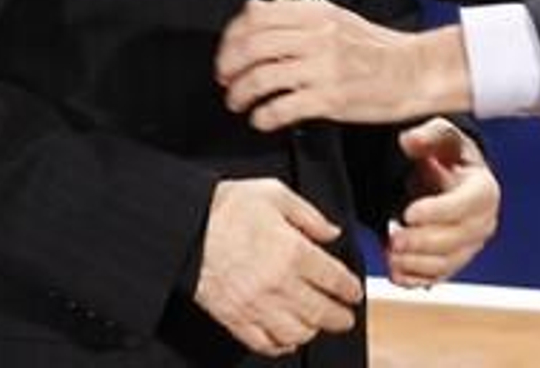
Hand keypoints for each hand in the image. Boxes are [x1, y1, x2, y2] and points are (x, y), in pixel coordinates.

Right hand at [193, 178, 362, 356]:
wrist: (185, 227)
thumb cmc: (228, 207)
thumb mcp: (275, 194)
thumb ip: (309, 215)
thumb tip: (332, 232)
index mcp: (293, 252)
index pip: (335, 280)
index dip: (350, 289)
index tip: (354, 292)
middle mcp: (278, 284)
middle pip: (321, 313)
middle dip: (340, 318)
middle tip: (346, 318)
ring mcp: (256, 305)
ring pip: (296, 333)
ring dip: (312, 332)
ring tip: (317, 326)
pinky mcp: (234, 318)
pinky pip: (263, 343)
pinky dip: (280, 345)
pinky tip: (287, 339)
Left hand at [216, 0, 472, 128]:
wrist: (415, 71)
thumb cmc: (379, 48)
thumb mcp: (337, 18)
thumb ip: (296, 15)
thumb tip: (253, 9)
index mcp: (317, 14)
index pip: (256, 17)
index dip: (231, 38)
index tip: (227, 54)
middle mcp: (317, 37)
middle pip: (252, 47)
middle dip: (229, 67)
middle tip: (226, 81)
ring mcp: (323, 67)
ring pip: (261, 77)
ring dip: (240, 94)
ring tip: (239, 103)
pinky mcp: (330, 98)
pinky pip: (281, 108)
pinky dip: (263, 117)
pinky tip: (262, 120)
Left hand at [387, 118, 500, 288]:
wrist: (449, 179)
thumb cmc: (447, 155)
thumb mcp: (441, 136)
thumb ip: (427, 135)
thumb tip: (409, 140)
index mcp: (484, 190)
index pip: (465, 205)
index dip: (437, 212)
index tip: (409, 213)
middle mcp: (483, 222)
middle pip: (455, 240)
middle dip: (421, 242)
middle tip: (393, 238)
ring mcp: (469, 246)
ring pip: (446, 263)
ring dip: (416, 263)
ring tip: (390, 253)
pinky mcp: (453, 262)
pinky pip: (436, 278)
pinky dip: (415, 279)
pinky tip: (395, 271)